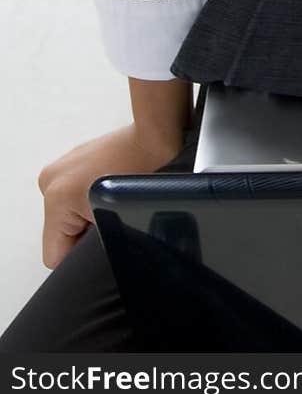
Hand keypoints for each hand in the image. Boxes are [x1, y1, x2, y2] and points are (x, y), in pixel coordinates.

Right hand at [37, 124, 184, 269]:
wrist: (157, 135)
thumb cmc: (145, 170)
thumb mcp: (117, 219)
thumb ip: (97, 245)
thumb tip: (93, 259)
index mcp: (55, 196)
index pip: (55, 255)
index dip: (81, 256)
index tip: (104, 240)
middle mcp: (52, 179)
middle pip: (63, 233)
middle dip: (88, 232)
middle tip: (115, 216)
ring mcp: (64, 166)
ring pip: (72, 214)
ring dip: (93, 214)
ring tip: (118, 199)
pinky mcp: (77, 158)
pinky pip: (80, 194)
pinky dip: (95, 197)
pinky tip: (117, 187)